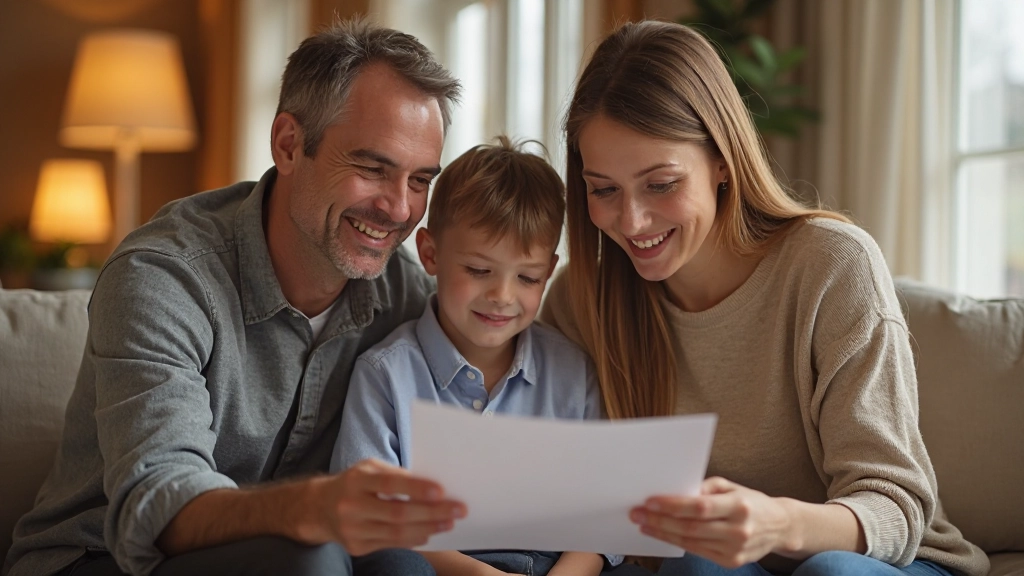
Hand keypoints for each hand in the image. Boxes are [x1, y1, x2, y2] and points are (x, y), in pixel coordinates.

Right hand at [303, 458, 466, 554]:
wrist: (318, 508)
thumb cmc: (353, 483)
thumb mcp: (369, 469)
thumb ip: (396, 474)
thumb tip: (430, 485)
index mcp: (357, 480)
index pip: (390, 484)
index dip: (416, 488)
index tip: (441, 490)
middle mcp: (352, 505)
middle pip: (398, 513)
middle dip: (432, 512)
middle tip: (457, 510)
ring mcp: (353, 529)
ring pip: (397, 532)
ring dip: (428, 528)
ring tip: (448, 522)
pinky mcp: (357, 547)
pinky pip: (391, 544)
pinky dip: (414, 539)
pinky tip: (429, 532)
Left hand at [630, 477, 793, 567]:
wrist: (779, 526)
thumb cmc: (750, 502)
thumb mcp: (731, 486)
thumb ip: (704, 488)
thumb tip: (675, 490)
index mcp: (739, 506)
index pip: (699, 507)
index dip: (672, 505)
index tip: (650, 502)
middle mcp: (738, 529)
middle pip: (691, 527)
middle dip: (660, 521)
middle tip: (637, 514)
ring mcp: (735, 549)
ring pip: (691, 542)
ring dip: (663, 533)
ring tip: (644, 525)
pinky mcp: (731, 562)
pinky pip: (698, 551)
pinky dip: (677, 543)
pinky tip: (662, 535)